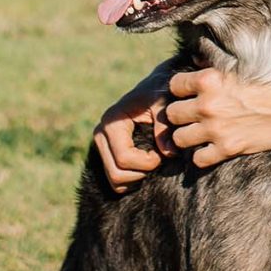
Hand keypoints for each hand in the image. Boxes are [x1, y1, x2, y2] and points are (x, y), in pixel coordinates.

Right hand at [92, 67, 177, 194]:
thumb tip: (168, 153)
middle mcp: (101, 134)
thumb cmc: (160, 95)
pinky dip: (133, 179)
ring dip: (138, 178)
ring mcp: (102, 145)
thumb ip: (165, 127)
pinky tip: (147, 165)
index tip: (164, 153)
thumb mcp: (164, 104)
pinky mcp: (106, 153)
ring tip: (154, 161)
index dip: (148, 163)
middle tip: (160, 159)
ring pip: (115, 181)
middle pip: (116, 174)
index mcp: (112, 122)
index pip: (124, 158)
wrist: (155, 88)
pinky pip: (116, 180)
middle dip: (142, 173)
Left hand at [165, 69, 270, 168]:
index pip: (173, 86)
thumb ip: (212, 64)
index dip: (179, 90)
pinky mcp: (228, 148)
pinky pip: (198, 159)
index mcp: (208, 80)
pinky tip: (210, 149)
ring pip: (179, 139)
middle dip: (179, 115)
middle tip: (190, 116)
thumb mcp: (238, 65)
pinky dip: (201, 156)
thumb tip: (193, 60)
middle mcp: (207, 104)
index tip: (189, 94)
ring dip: (186, 137)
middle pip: (171, 114)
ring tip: (196, 134)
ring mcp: (216, 128)